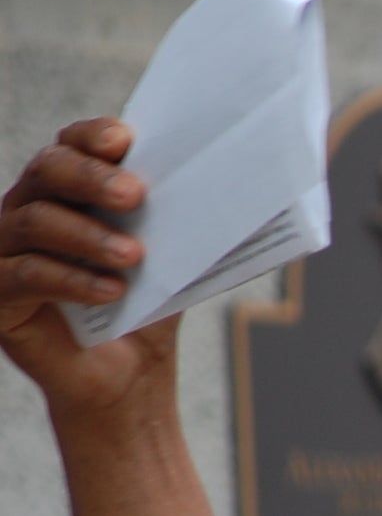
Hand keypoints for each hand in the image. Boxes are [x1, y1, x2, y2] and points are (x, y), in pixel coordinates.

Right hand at [0, 119, 180, 420]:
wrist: (129, 379)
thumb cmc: (147, 310)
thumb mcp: (171, 264)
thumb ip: (182, 228)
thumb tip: (225, 190)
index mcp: (71, 193)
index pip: (71, 145)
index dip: (91, 136)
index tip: (125, 140)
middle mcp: (30, 211)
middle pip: (45, 171)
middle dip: (91, 176)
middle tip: (134, 194)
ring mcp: (6, 251)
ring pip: (33, 221)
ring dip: (87, 235)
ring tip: (133, 256)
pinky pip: (23, 275)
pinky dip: (70, 280)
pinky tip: (110, 292)